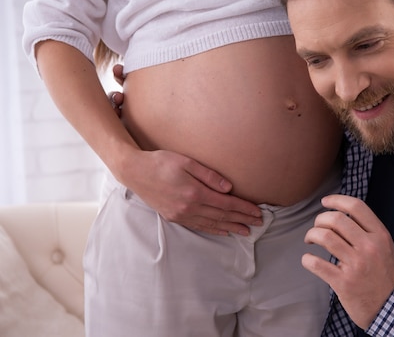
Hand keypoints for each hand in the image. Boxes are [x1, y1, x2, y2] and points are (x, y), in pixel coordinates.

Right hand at [108, 64, 262, 235]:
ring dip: (230, 227)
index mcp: (194, 193)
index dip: (244, 209)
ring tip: (245, 231)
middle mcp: (188, 208)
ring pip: (211, 224)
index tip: (257, 212)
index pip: (226, 204)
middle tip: (258, 223)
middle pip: (222, 216)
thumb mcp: (187, 162)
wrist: (135, 172)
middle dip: (242, 220)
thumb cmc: (161, 162)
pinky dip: (213, 229)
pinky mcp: (174, 217)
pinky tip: (223, 231)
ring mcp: (180, 215)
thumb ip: (209, 176)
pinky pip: (198, 226)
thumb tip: (229, 188)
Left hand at [301, 195, 393, 329]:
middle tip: (316, 227)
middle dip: (319, 219)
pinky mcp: (344, 283)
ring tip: (310, 240)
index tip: (325, 202)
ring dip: (311, 235)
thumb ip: (367, 230)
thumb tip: (341, 213)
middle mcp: (369, 247)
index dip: (337, 200)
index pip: (356, 207)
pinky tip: (308, 259)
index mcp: (380, 235)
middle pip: (336, 219)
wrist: (390, 307)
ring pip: (324, 237)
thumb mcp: (385, 247)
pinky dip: (307, 259)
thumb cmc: (383, 275)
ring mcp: (356, 265)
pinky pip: (317, 264)